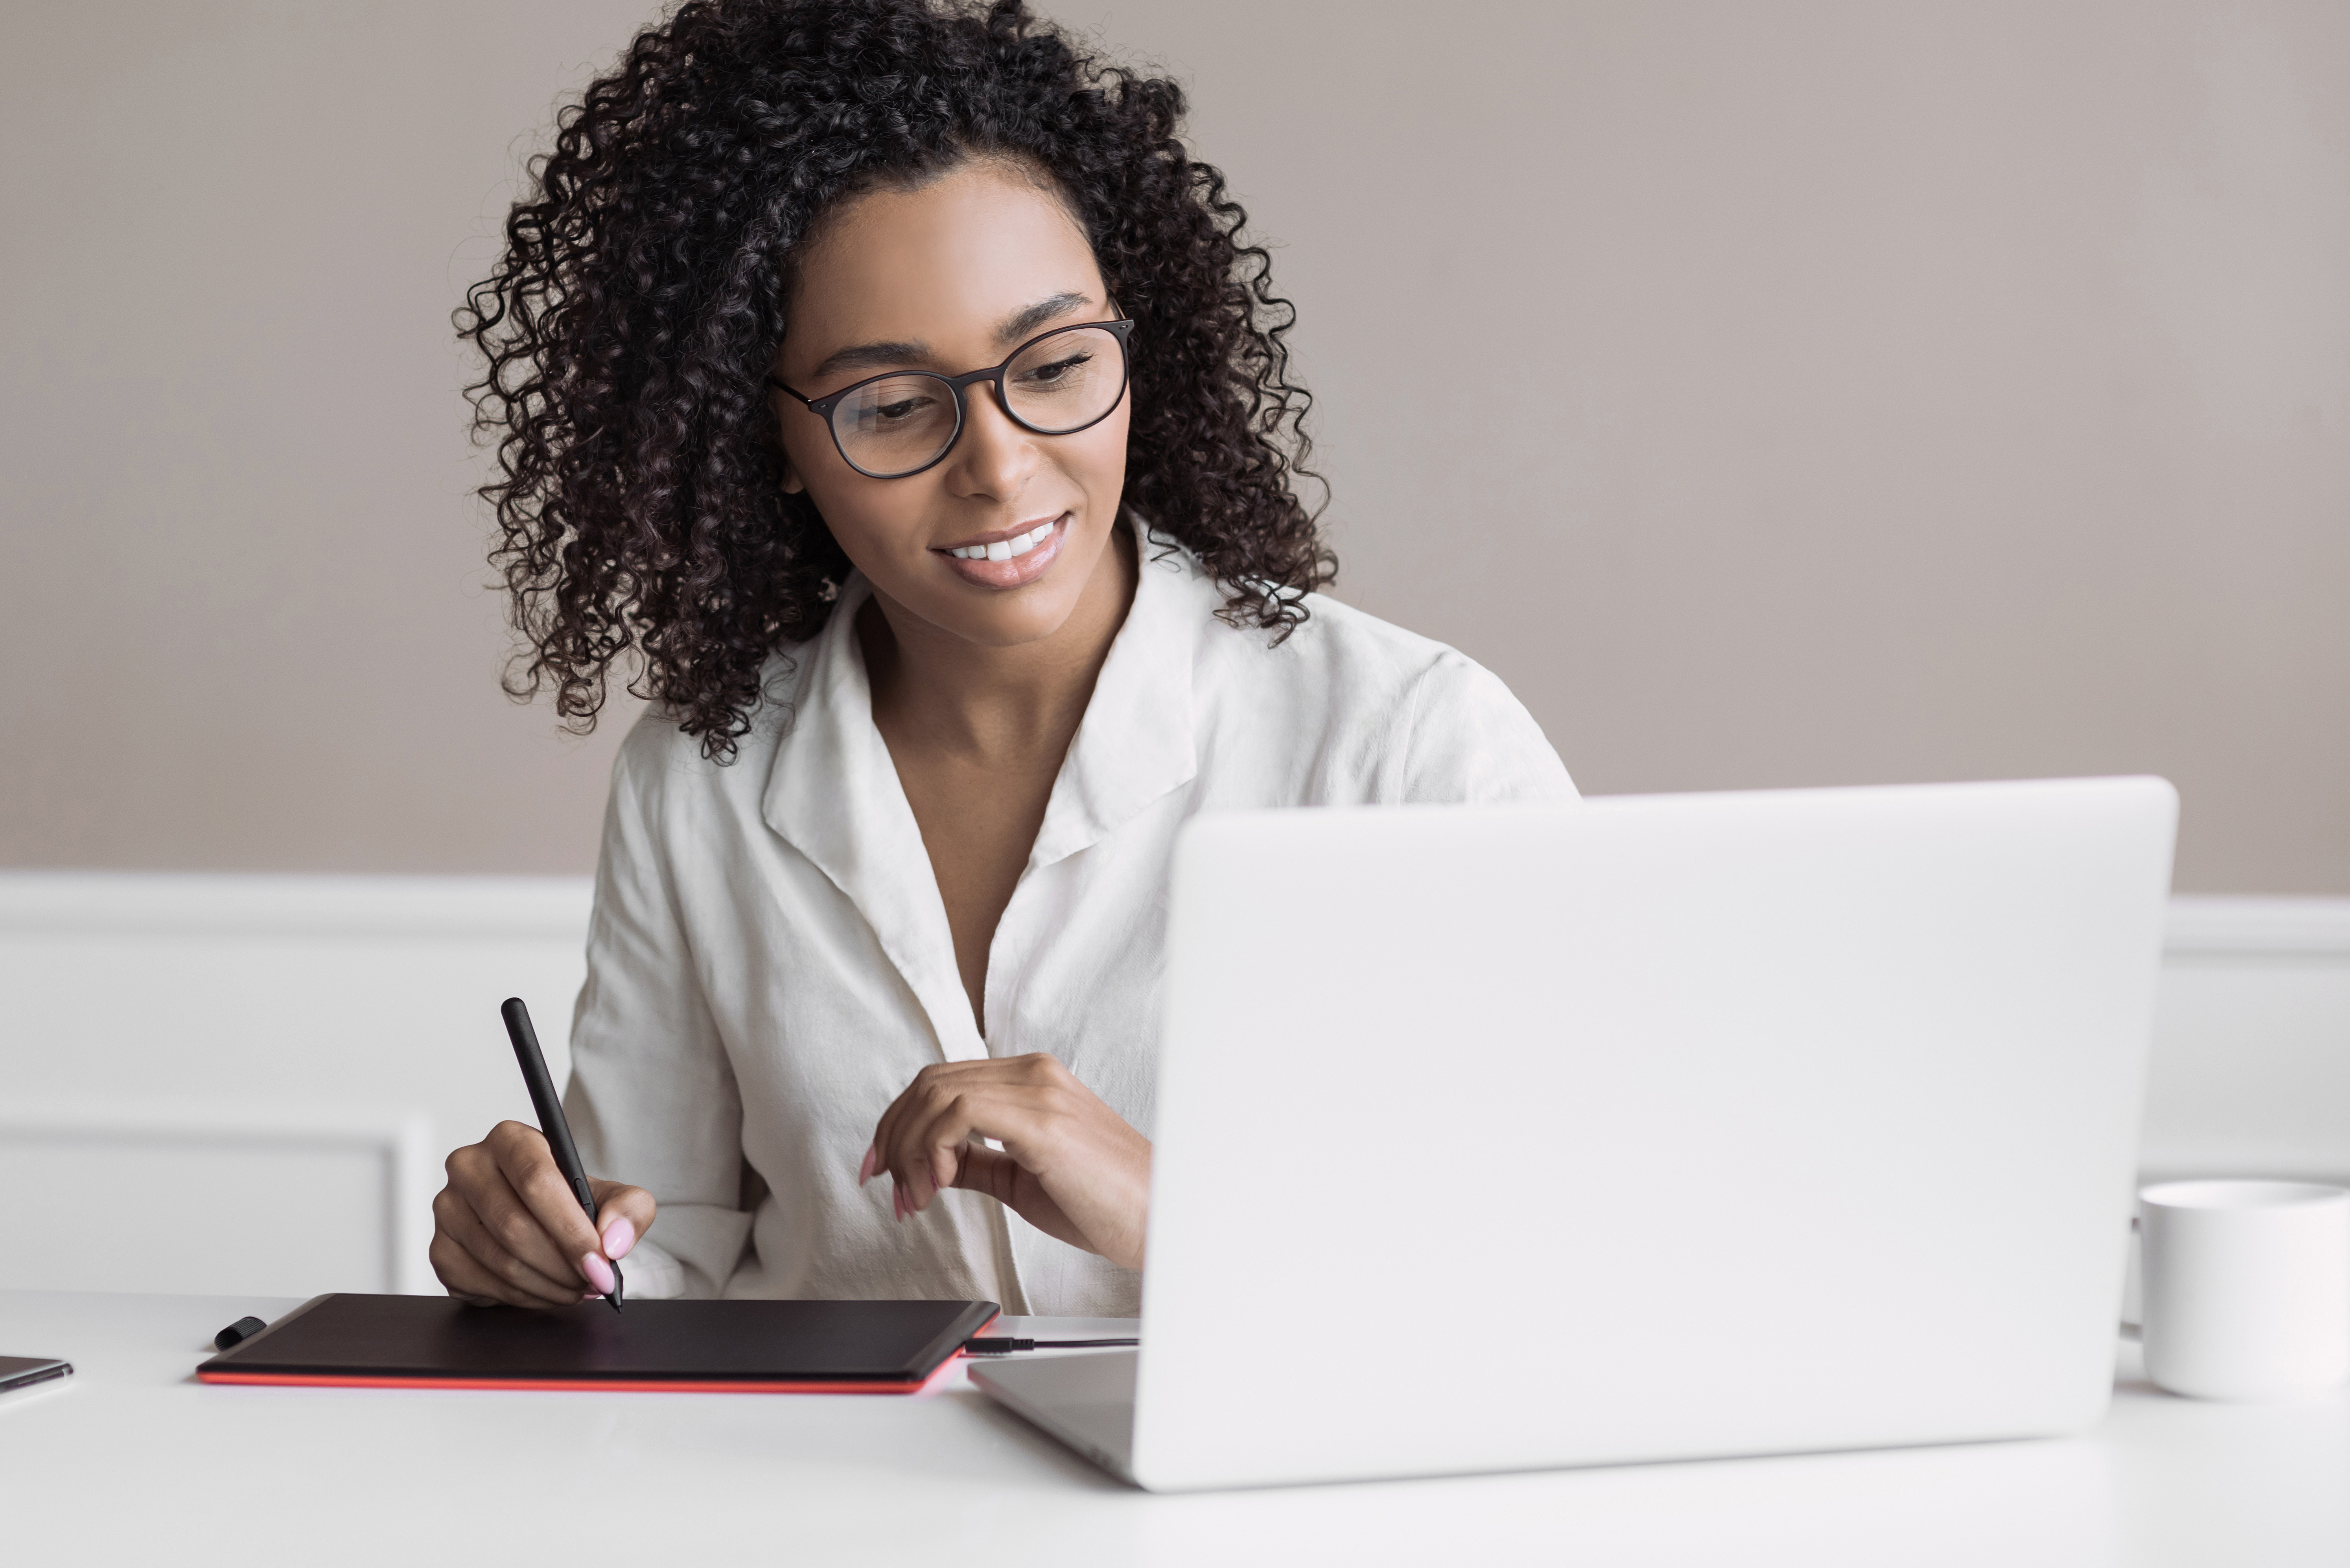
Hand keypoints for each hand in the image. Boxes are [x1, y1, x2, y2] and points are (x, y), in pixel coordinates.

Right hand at [430, 1121, 654, 1307]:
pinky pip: (482, 1284)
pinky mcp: (440, 1250)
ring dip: (547, 1285)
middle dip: (563, 1265)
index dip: (571, 1228)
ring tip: (576, 1289)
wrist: (538, 1218)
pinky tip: (544, 1291)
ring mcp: (447, 1209)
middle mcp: (468, 1167)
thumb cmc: (570, 1201)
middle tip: (594, 1282)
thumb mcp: (611, 1195)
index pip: (537, 1180)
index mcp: (509, 1139)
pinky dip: (522, 1297)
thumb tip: (613, 1240)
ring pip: (500, 1260)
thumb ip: (629, 1208)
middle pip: (516, 1226)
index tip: (599, 1262)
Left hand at [862, 1054, 1150, 1270]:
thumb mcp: (1023, 1180)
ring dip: (908, 1150)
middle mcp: (1034, 1074)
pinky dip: (931, 1149)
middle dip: (892, 1137)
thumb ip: (978, 1163)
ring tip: (916, 1197)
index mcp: (1032, 1080)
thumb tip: (932, 1165)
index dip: (898, 1123)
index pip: (942, 1080)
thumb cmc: (1104, 1204)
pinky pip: (959, 1112)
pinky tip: (938, 1184)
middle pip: (929, 1082)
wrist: (1158, 1219)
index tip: (883, 1169)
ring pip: (936, 1093)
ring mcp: (1039, 1092)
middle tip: (889, 1187)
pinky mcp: (1043, 1120)